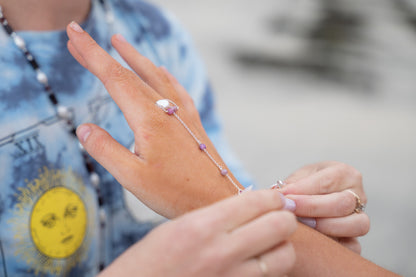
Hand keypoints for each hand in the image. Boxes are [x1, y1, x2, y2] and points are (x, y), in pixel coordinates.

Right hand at [66, 22, 243, 217]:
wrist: (218, 197)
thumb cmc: (177, 192)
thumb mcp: (132, 178)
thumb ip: (105, 150)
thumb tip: (83, 128)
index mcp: (149, 119)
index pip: (114, 78)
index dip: (91, 54)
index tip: (74, 35)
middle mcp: (167, 110)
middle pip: (130, 72)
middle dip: (104, 53)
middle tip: (82, 37)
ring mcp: (182, 113)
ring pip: (155, 75)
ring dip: (133, 57)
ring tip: (118, 42)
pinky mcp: (192, 121)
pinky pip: (175, 88)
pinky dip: (162, 74)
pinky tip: (161, 71)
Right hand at [99, 190, 296, 276]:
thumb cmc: (149, 262)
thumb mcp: (178, 228)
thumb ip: (216, 217)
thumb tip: (251, 207)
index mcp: (202, 226)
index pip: (257, 201)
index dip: (273, 197)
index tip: (276, 199)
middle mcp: (221, 252)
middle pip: (280, 225)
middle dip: (284, 218)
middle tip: (279, 218)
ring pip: (284, 255)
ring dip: (282, 246)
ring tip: (269, 244)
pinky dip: (270, 270)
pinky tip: (257, 264)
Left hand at [279, 161, 369, 253]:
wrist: (309, 202)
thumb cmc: (305, 187)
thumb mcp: (298, 178)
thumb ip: (291, 185)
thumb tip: (279, 196)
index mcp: (346, 174)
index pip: (329, 180)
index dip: (305, 189)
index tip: (286, 195)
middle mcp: (358, 196)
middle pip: (342, 203)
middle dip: (312, 207)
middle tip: (290, 209)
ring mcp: (360, 218)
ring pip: (356, 225)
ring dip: (325, 226)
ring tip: (302, 224)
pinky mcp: (356, 240)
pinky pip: (353, 247)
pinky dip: (333, 246)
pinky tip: (312, 240)